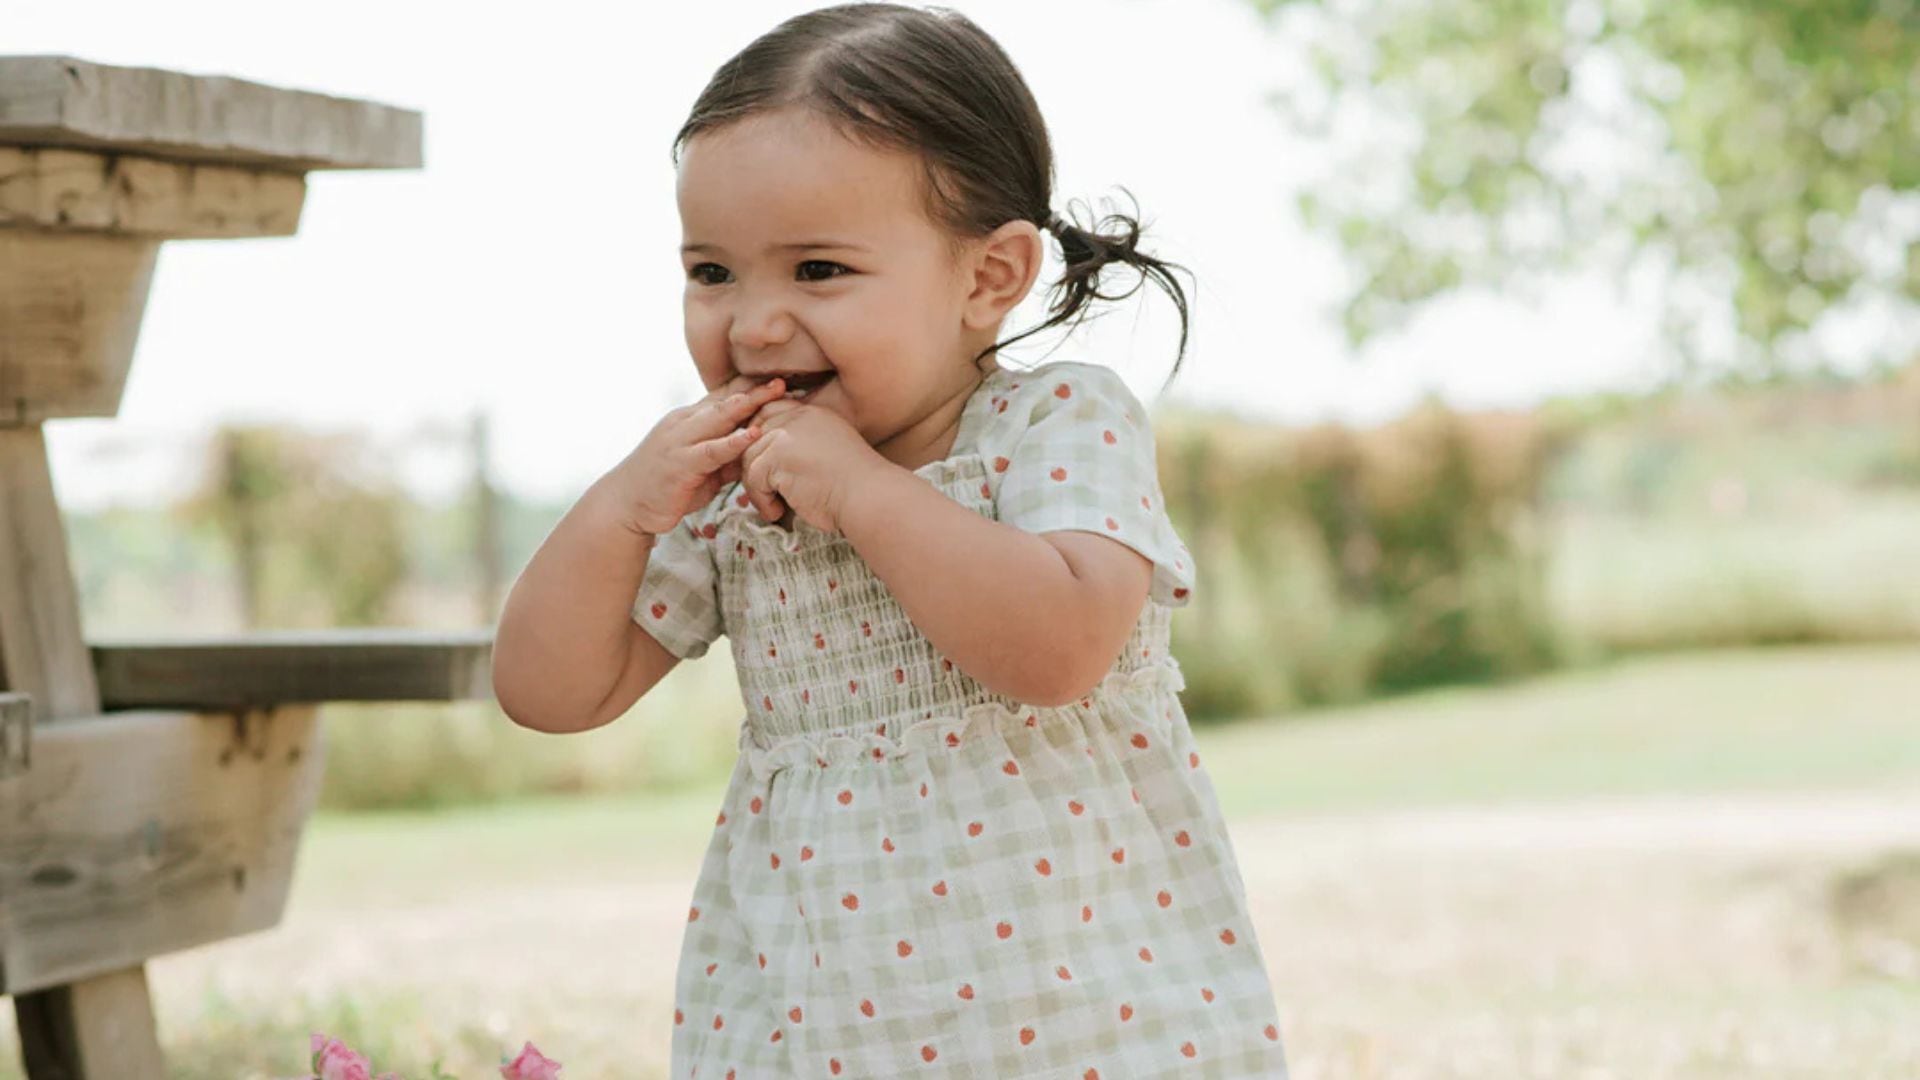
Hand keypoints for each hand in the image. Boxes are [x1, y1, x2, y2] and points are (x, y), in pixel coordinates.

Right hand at [599, 375, 788, 535]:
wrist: (624, 505)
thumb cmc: (666, 486)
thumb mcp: (702, 468)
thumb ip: (726, 456)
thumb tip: (755, 452)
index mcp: (688, 420)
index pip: (723, 396)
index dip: (750, 386)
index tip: (779, 378)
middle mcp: (683, 423)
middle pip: (725, 400)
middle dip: (756, 389)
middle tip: (785, 378)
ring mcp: (679, 441)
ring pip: (718, 417)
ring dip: (749, 404)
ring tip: (775, 393)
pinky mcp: (679, 464)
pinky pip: (711, 450)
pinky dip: (734, 441)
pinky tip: (753, 434)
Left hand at [739, 397, 891, 533]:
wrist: (869, 497)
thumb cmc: (855, 488)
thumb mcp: (828, 455)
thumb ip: (802, 448)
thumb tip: (768, 463)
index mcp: (813, 414)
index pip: (771, 413)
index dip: (759, 438)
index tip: (764, 466)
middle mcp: (798, 417)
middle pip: (753, 436)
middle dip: (753, 466)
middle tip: (764, 494)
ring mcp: (787, 434)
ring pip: (749, 459)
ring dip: (758, 489)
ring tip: (775, 508)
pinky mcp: (778, 455)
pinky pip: (753, 479)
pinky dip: (761, 501)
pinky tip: (777, 513)